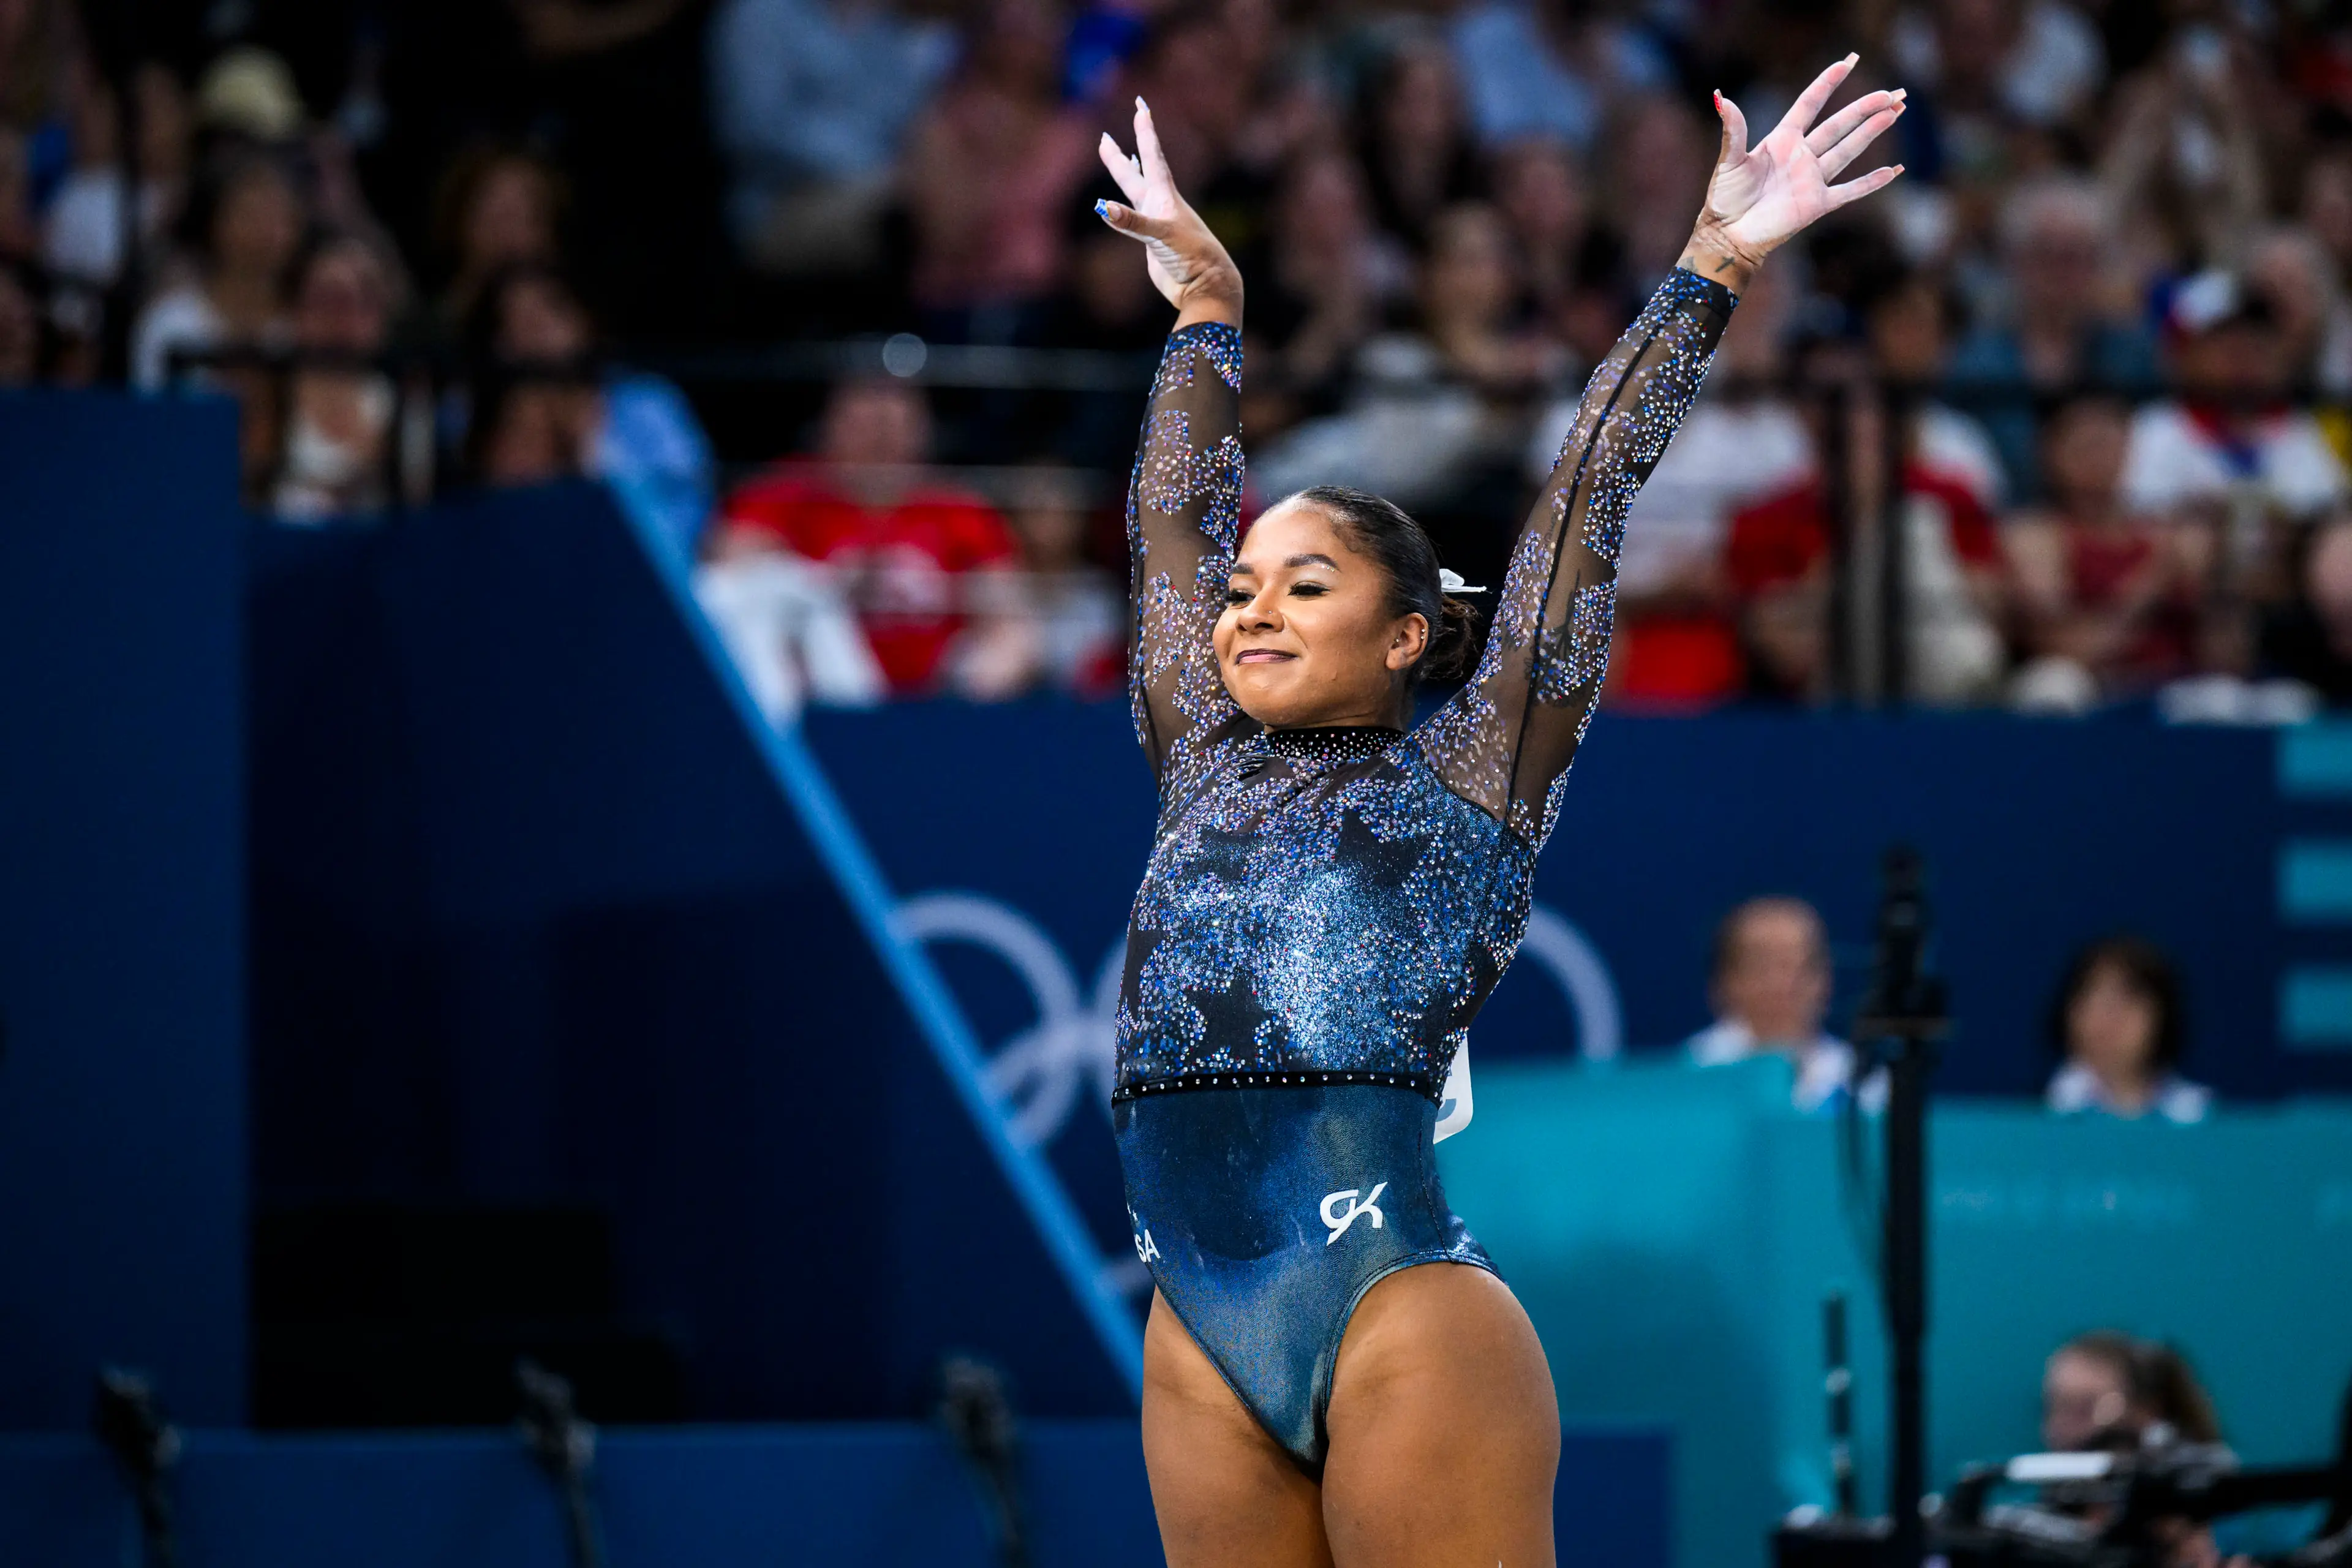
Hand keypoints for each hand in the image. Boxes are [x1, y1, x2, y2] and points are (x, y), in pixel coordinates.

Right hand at [1096, 98, 1243, 327]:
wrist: (1204, 285)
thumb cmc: (1192, 257)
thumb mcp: (1162, 235)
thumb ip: (1133, 222)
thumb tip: (1104, 208)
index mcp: (1166, 197)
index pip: (1153, 157)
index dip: (1145, 132)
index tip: (1141, 108)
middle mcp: (1160, 205)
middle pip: (1137, 172)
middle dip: (1121, 154)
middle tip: (1103, 136)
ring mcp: (1155, 222)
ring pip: (1134, 192)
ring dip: (1122, 175)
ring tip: (1112, 156)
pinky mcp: (1152, 241)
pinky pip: (1131, 220)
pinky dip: (1120, 211)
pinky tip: (1112, 208)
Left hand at [1680, 55, 1905, 291]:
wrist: (1729, 235)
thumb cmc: (1725, 198)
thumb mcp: (1729, 161)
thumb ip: (1733, 131)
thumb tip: (1722, 98)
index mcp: (1782, 140)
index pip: (1809, 104)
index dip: (1827, 83)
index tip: (1847, 62)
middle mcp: (1802, 156)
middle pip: (1839, 125)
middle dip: (1865, 108)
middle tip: (1892, 92)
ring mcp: (1812, 179)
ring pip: (1848, 150)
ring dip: (1871, 131)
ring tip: (1895, 111)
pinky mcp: (1817, 204)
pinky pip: (1850, 191)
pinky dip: (1871, 182)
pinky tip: (1894, 170)